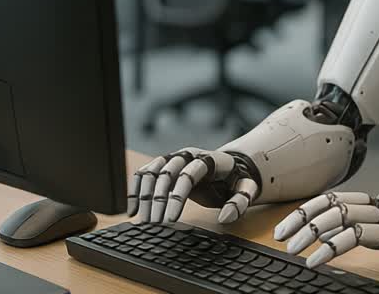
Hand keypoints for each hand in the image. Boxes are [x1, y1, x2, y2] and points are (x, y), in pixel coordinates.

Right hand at [127, 148, 258, 224]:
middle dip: (159, 200)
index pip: (188, 175)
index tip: (171, 220)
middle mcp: (187, 154)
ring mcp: (173, 158)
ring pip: (152, 173)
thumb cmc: (235, 180)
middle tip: (155, 224)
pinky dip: (135, 190)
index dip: (177, 197)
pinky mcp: (162, 164)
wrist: (228, 167)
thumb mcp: (246, 189)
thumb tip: (225, 217)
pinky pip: (144, 174)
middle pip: (167, 174)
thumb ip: (240, 202)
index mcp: (208, 159)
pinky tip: (132, 210)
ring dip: (144, 197)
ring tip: (143, 221)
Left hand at [273, 192, 378, 276]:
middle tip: (282, 239)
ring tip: (295, 251)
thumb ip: (373, 227)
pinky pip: (358, 236)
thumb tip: (342, 235)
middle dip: (301, 221)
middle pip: (332, 204)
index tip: (286, 227)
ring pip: (341, 216)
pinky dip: (333, 246)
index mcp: (378, 202)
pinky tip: (319, 259)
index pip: (334, 198)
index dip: (307, 210)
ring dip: (312, 233)